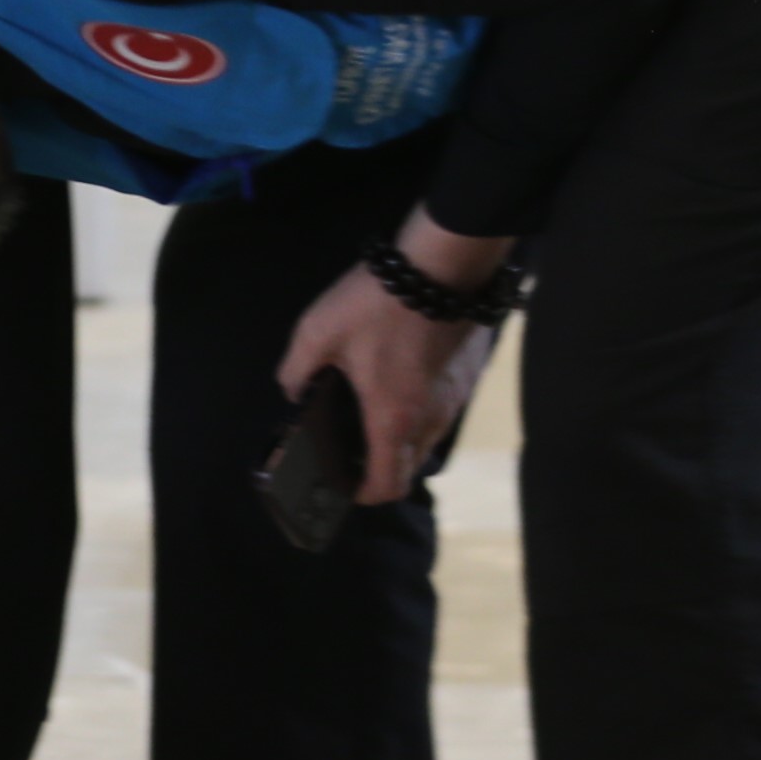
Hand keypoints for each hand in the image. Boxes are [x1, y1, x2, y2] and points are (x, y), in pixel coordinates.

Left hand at [274, 218, 503, 507]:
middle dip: (380, 467)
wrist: (438, 265)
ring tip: (369, 413)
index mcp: (392, 419)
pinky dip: (419, 412)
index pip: (388, 485)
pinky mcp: (467, 377)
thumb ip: (296, 372)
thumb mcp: (317, 334)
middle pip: (408, 466)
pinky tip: (396, 382)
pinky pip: (440, 411)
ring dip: (401, 439)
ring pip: (427, 439)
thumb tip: (294, 392)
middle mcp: (430, 419)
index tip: (343, 483)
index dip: (363, 494)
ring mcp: (455, 399)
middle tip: (350, 447)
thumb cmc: (376, 304)